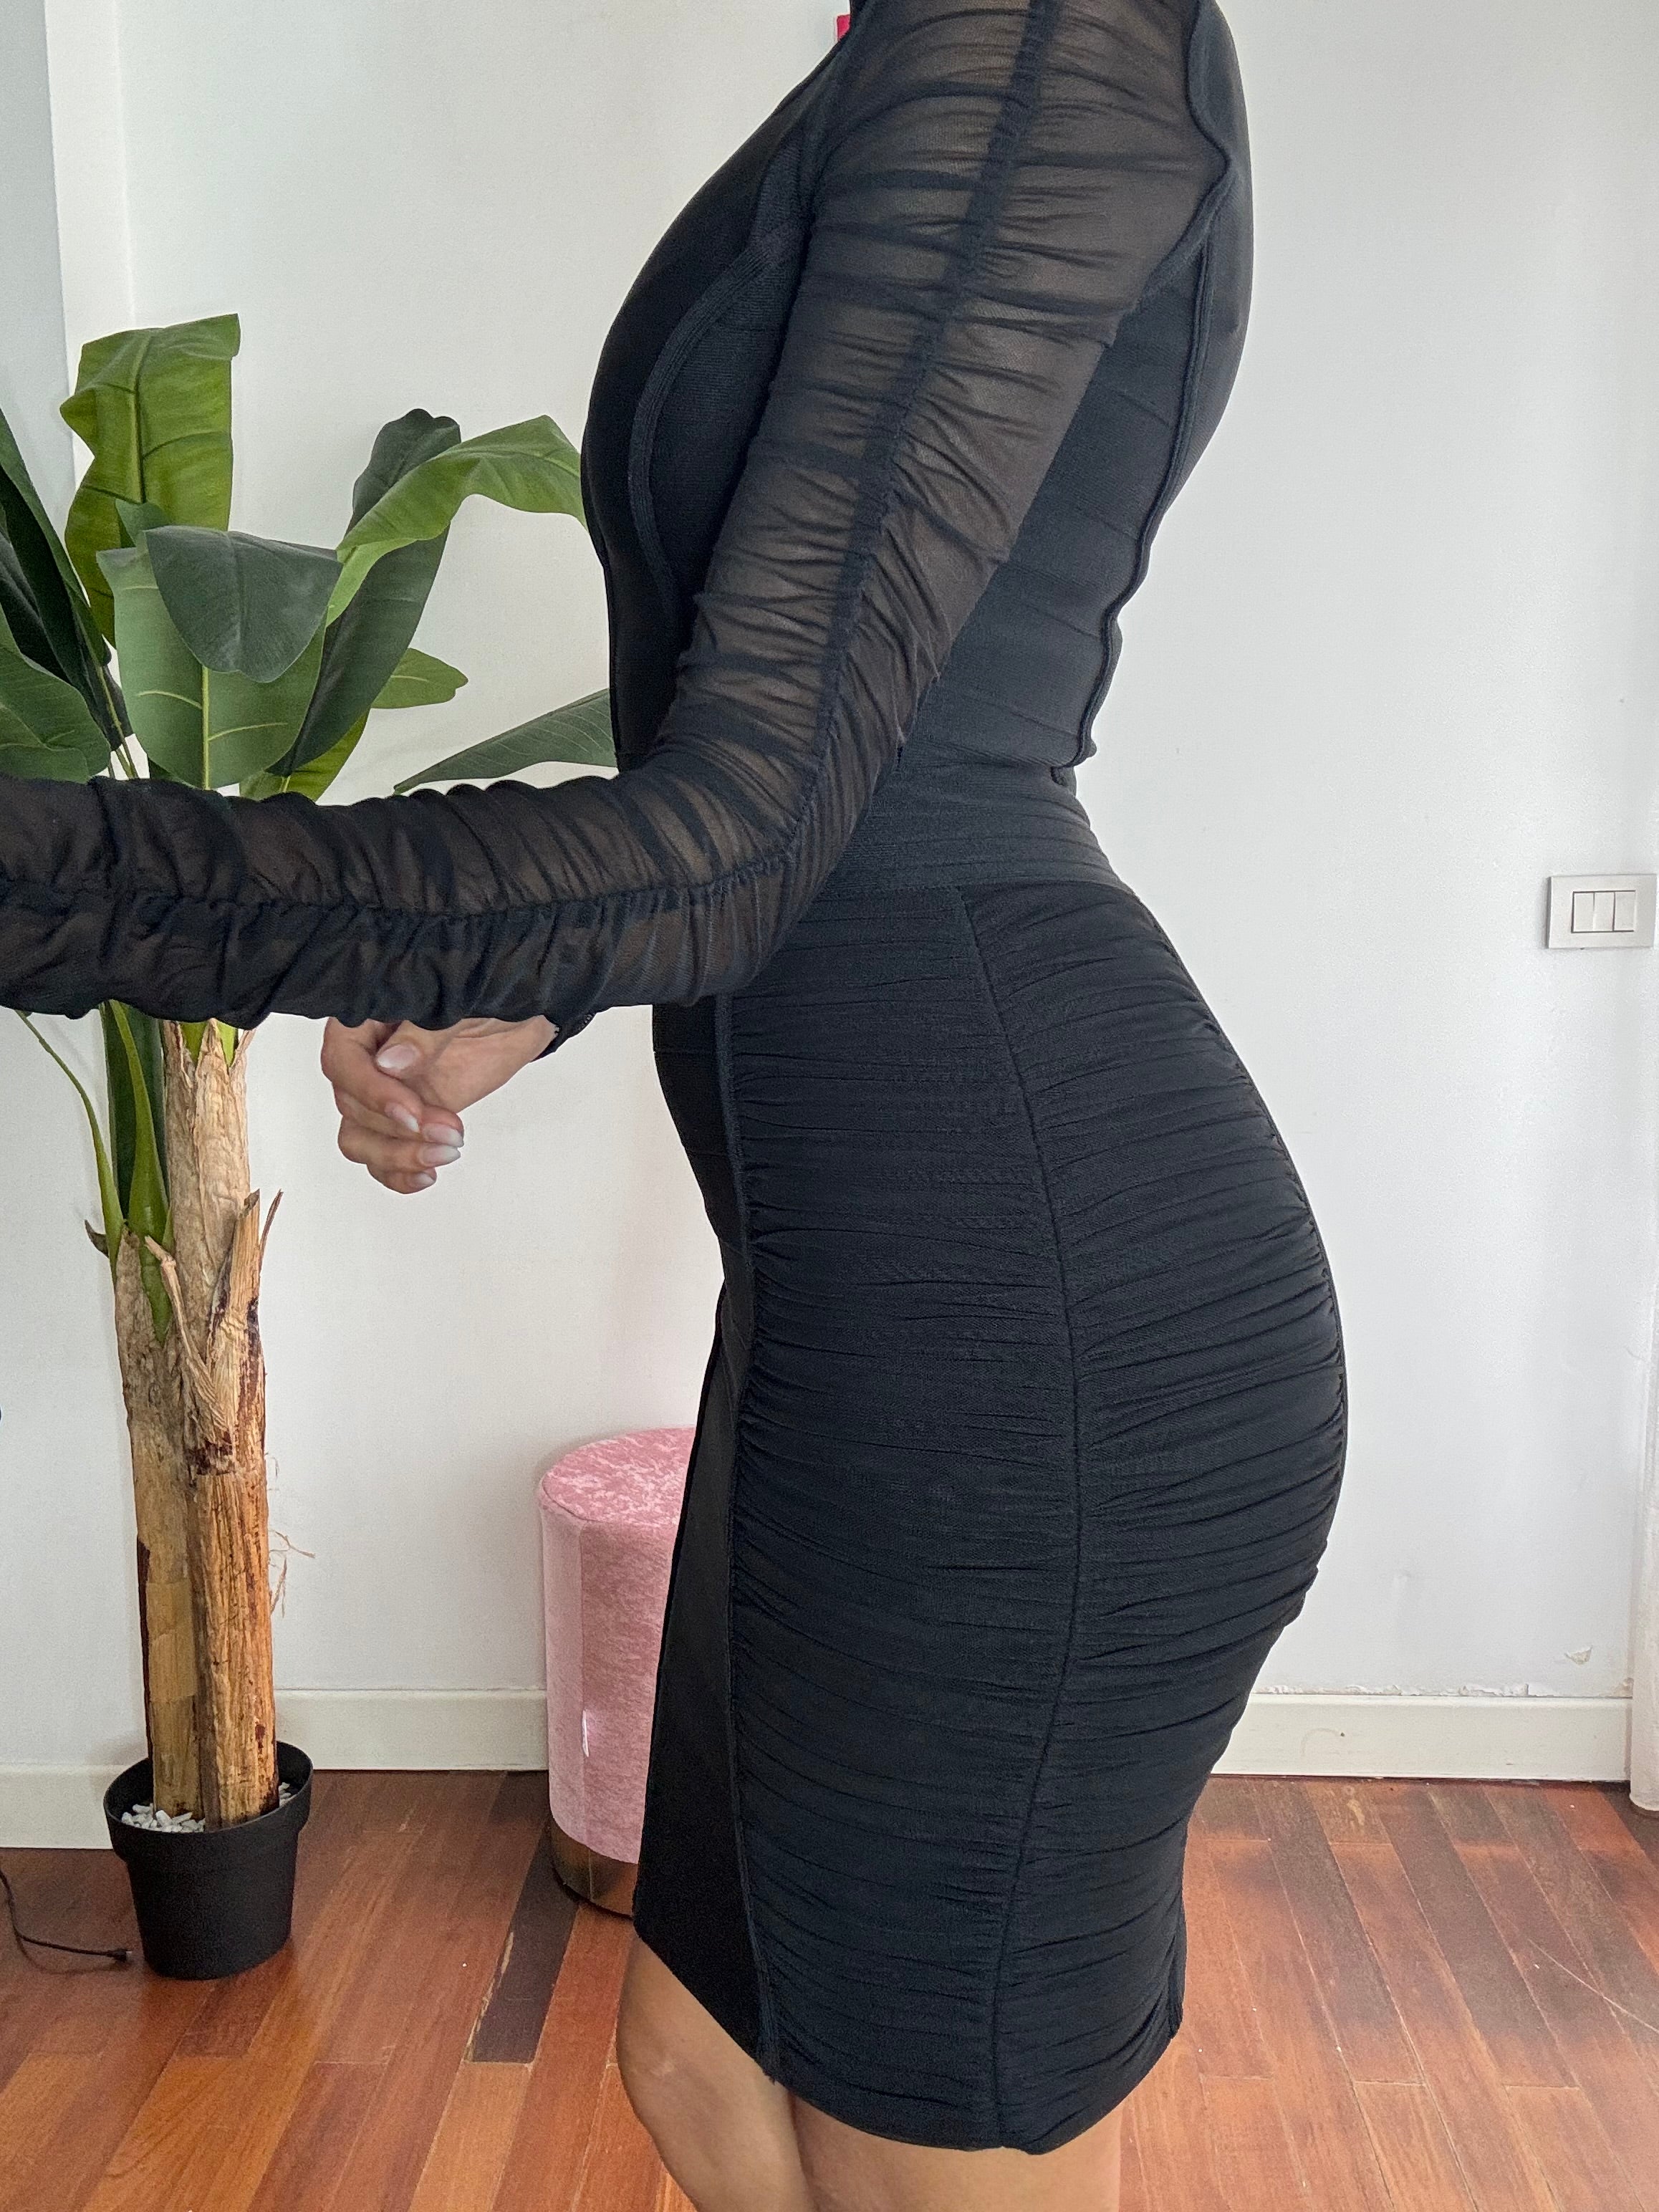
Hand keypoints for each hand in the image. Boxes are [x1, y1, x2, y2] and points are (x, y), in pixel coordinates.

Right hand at [321, 1015, 555, 1192]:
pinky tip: (426, 1175)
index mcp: (368, 1016)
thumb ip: (425, 1032)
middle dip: (400, 1129)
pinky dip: (398, 1172)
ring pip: (359, 1136)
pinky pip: (381, 1154)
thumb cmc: (488, 993)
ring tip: (446, 1153)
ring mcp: (384, 1090)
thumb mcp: (464, 1002)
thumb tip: (390, 1063)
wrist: (519, 1012)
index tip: (411, 1112)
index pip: (343, 1059)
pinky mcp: (406, 1117)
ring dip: (397, 1155)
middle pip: (352, 1105)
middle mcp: (367, 1056)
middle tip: (450, 1131)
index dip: (371, 1092)